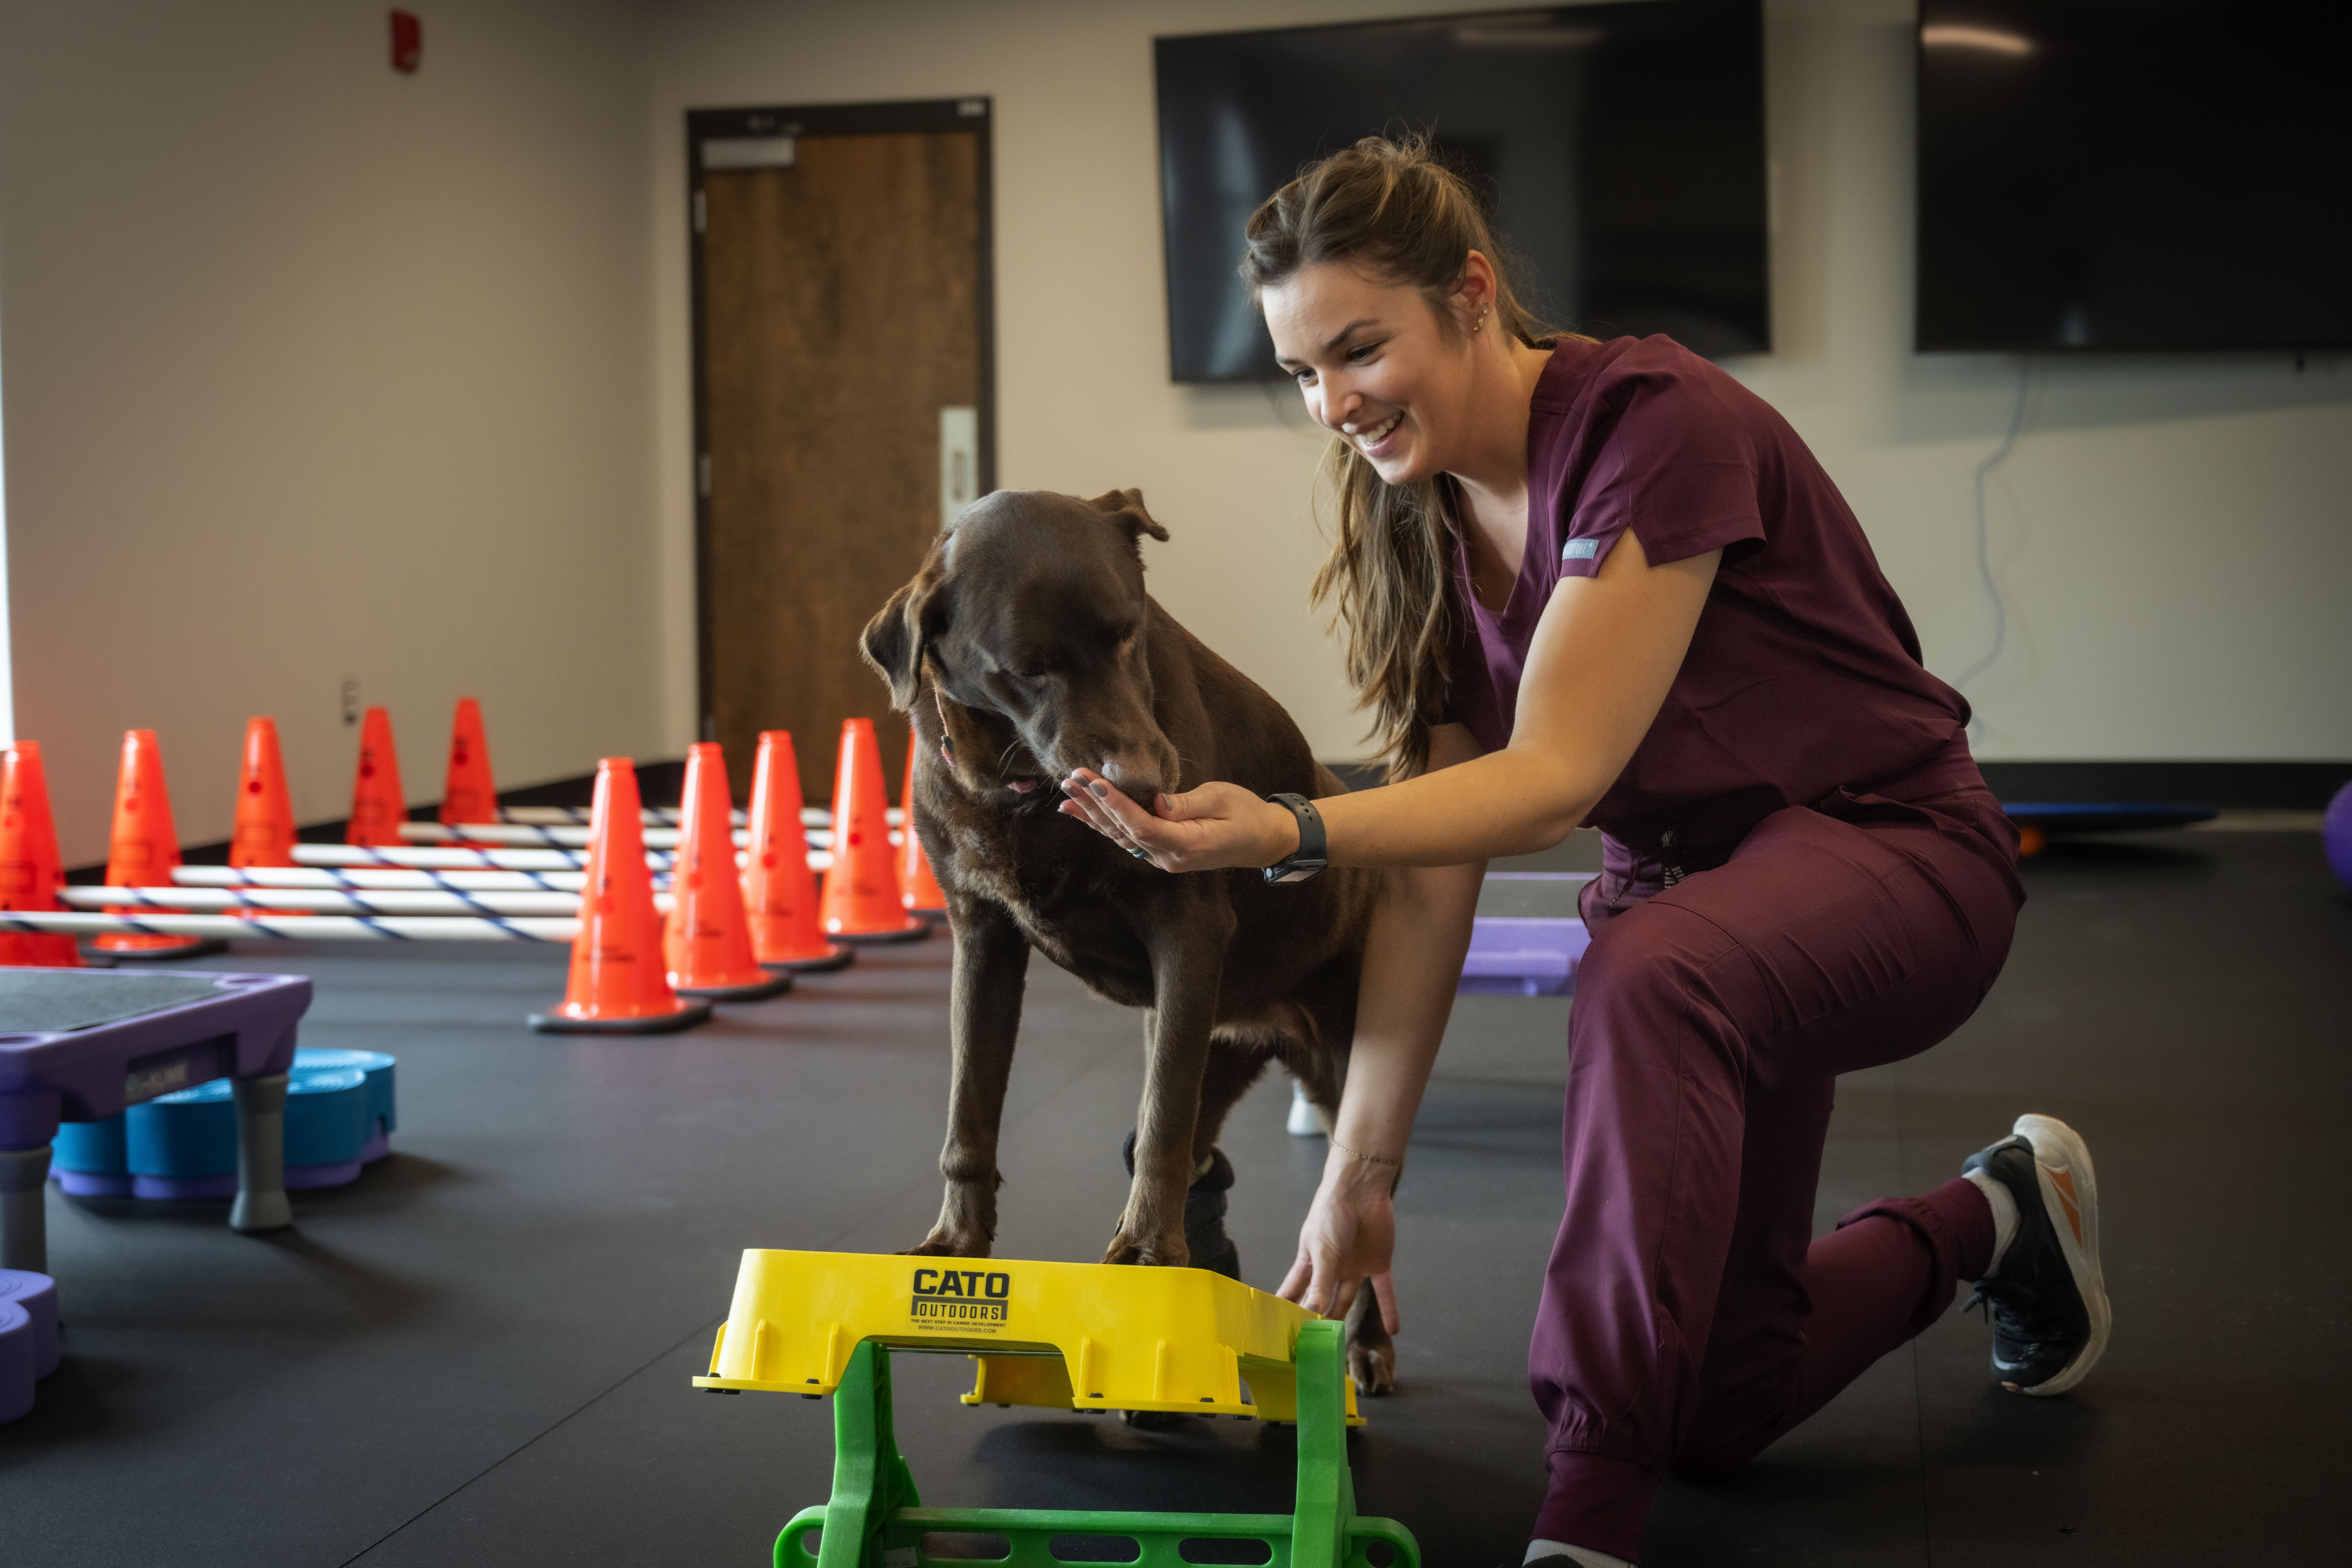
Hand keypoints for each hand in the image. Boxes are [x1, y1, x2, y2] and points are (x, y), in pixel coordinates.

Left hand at [1056, 769, 1297, 872]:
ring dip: (1093, 816)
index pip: (1141, 825)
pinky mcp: (1162, 852)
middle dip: (1095, 805)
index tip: (1093, 781)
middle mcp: (1169, 857)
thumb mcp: (1222, 800)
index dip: (1115, 804)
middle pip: (1123, 832)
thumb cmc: (1247, 814)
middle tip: (1070, 780)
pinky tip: (1084, 814)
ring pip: (1121, 838)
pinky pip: (1128, 839)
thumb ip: (1188, 804)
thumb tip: (1158, 803)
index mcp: (1186, 844)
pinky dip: (1105, 825)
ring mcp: (1164, 858)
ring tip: (1066, 796)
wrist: (1264, 840)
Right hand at [1276, 1160, 1400, 1331]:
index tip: (1280, 1331)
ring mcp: (1354, 1266)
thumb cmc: (1332, 1215)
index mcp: (1310, 1261)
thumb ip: (1320, 1284)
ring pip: (1347, 1299)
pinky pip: (1384, 1291)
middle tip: (1310, 1347)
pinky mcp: (1377, 1264)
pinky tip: (1394, 1330)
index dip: (1288, 1309)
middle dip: (1316, 1321)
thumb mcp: (1323, 1252)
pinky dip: (1390, 1310)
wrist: (1361, 1189)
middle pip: (1321, 1299)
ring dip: (1344, 1319)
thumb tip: (1312, 1314)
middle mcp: (1331, 1267)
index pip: (1295, 1291)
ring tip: (1339, 1347)